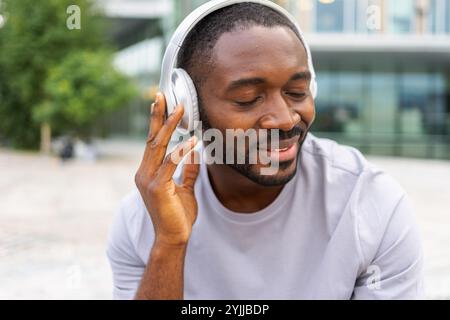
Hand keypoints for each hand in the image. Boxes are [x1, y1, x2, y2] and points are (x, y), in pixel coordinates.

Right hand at [135, 92, 199, 246]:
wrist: (173, 238)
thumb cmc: (177, 214)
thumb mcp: (184, 188)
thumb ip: (187, 170)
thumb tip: (195, 152)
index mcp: (149, 172)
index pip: (153, 142)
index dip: (156, 121)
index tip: (161, 103)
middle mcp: (144, 173)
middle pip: (152, 138)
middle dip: (158, 115)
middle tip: (163, 95)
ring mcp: (148, 180)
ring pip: (158, 147)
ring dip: (169, 126)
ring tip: (180, 109)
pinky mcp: (157, 188)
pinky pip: (171, 164)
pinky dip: (181, 150)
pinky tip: (192, 139)